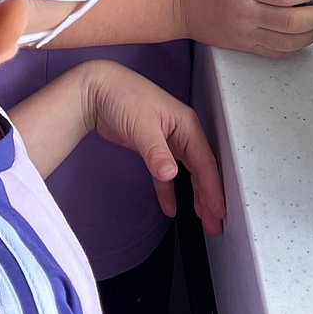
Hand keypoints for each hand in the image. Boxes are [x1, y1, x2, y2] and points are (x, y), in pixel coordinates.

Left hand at [75, 60, 224, 234]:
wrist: (94, 89)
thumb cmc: (120, 95)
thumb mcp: (141, 124)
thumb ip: (156, 152)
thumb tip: (170, 174)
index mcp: (186, 124)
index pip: (205, 161)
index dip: (213, 187)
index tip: (219, 209)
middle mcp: (182, 132)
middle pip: (201, 170)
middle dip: (209, 197)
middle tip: (215, 224)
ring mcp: (168, 140)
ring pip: (187, 173)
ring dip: (195, 196)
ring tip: (203, 220)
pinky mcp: (153, 148)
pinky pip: (165, 174)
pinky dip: (168, 191)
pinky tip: (171, 208)